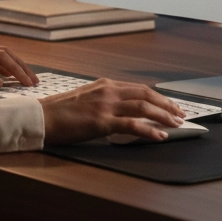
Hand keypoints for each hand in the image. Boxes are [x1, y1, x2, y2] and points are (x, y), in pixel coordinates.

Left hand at [0, 41, 39, 91]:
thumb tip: (1, 83)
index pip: (2, 58)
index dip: (17, 70)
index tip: (28, 82)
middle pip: (4, 53)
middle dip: (20, 66)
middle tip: (33, 80)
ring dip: (13, 65)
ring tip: (24, 78)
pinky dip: (2, 66)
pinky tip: (6, 75)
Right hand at [39, 79, 184, 144]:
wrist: (41, 117)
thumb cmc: (60, 112)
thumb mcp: (86, 99)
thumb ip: (105, 101)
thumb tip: (123, 111)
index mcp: (105, 85)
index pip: (139, 88)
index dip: (158, 97)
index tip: (170, 105)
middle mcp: (108, 91)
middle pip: (146, 94)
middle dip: (167, 105)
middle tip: (180, 114)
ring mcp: (105, 105)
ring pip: (143, 107)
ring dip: (163, 116)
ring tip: (176, 124)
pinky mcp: (101, 121)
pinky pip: (132, 125)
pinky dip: (149, 130)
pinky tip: (159, 136)